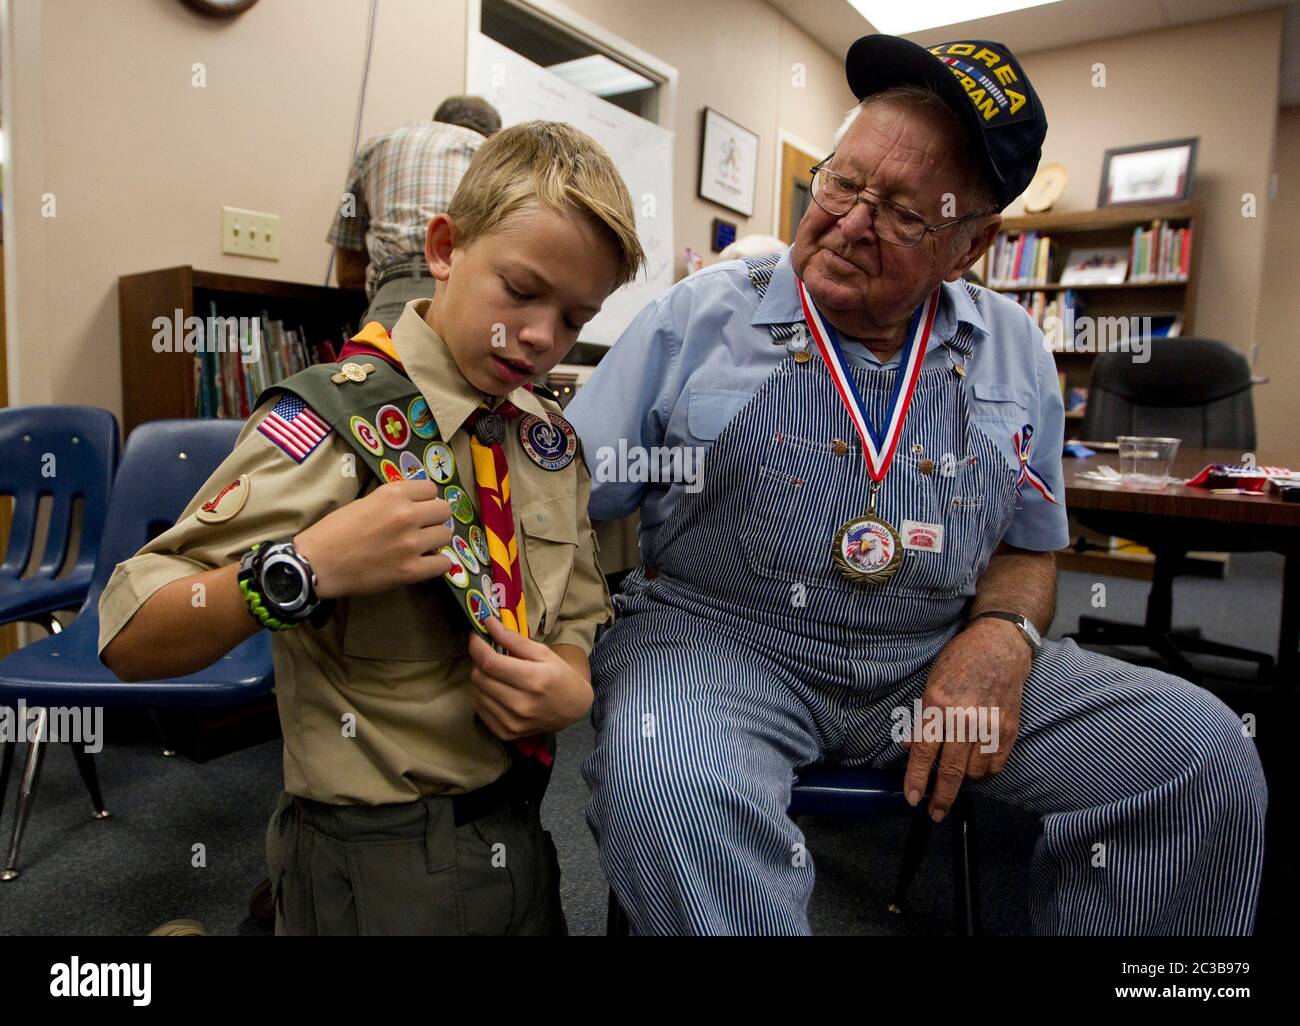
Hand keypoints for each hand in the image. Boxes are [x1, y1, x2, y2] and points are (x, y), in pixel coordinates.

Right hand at [293, 479, 452, 598]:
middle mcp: (406, 515)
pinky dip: (437, 564)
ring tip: (421, 547)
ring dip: (435, 540)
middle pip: (444, 510)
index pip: (431, 488)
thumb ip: (391, 501)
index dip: (425, 499)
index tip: (418, 508)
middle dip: (434, 518)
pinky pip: (444, 564)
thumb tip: (414, 505)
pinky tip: (426, 564)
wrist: (316, 564)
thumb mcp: (364, 503)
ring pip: (446, 535)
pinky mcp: (411, 570)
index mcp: (393, 494)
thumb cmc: (333, 532)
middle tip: (422, 528)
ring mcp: (411, 544)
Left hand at [467, 617, 593, 739]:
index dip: (477, 646)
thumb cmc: (559, 676)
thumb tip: (488, 623)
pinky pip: (480, 710)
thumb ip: (514, 639)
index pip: (490, 663)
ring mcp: (512, 723)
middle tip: (490, 656)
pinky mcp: (506, 734)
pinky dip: (483, 697)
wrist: (573, 708)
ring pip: (476, 694)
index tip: (475, 636)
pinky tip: (497, 691)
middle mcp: (521, 704)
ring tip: (496, 674)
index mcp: (533, 680)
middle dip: (479, 662)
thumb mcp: (543, 652)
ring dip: (481, 679)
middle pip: (480, 678)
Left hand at [903, 617, 1030, 821]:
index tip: (912, 798)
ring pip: (974, 771)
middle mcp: (964, 718)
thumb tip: (907, 749)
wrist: (1000, 645)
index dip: (916, 778)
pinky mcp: (1010, 728)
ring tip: (956, 777)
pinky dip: (986, 771)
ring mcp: (990, 725)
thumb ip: (921, 720)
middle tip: (934, 813)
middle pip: (950, 770)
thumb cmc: (960, 660)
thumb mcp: (930, 683)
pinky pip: (996, 764)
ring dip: (963, 779)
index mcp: (938, 705)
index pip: (923, 752)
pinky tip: (977, 767)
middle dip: (941, 796)